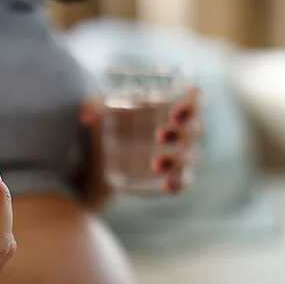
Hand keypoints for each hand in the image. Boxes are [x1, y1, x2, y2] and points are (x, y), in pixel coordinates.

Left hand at [79, 86, 203, 205]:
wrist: (97, 160)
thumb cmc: (106, 124)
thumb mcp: (96, 112)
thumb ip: (92, 106)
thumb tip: (88, 115)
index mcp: (167, 106)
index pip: (194, 98)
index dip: (193, 102)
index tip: (175, 113)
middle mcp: (179, 129)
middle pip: (197, 128)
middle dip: (183, 131)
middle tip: (159, 135)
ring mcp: (177, 154)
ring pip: (191, 155)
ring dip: (177, 159)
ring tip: (155, 164)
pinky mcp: (170, 176)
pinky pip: (185, 180)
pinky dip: (180, 182)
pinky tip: (167, 185)